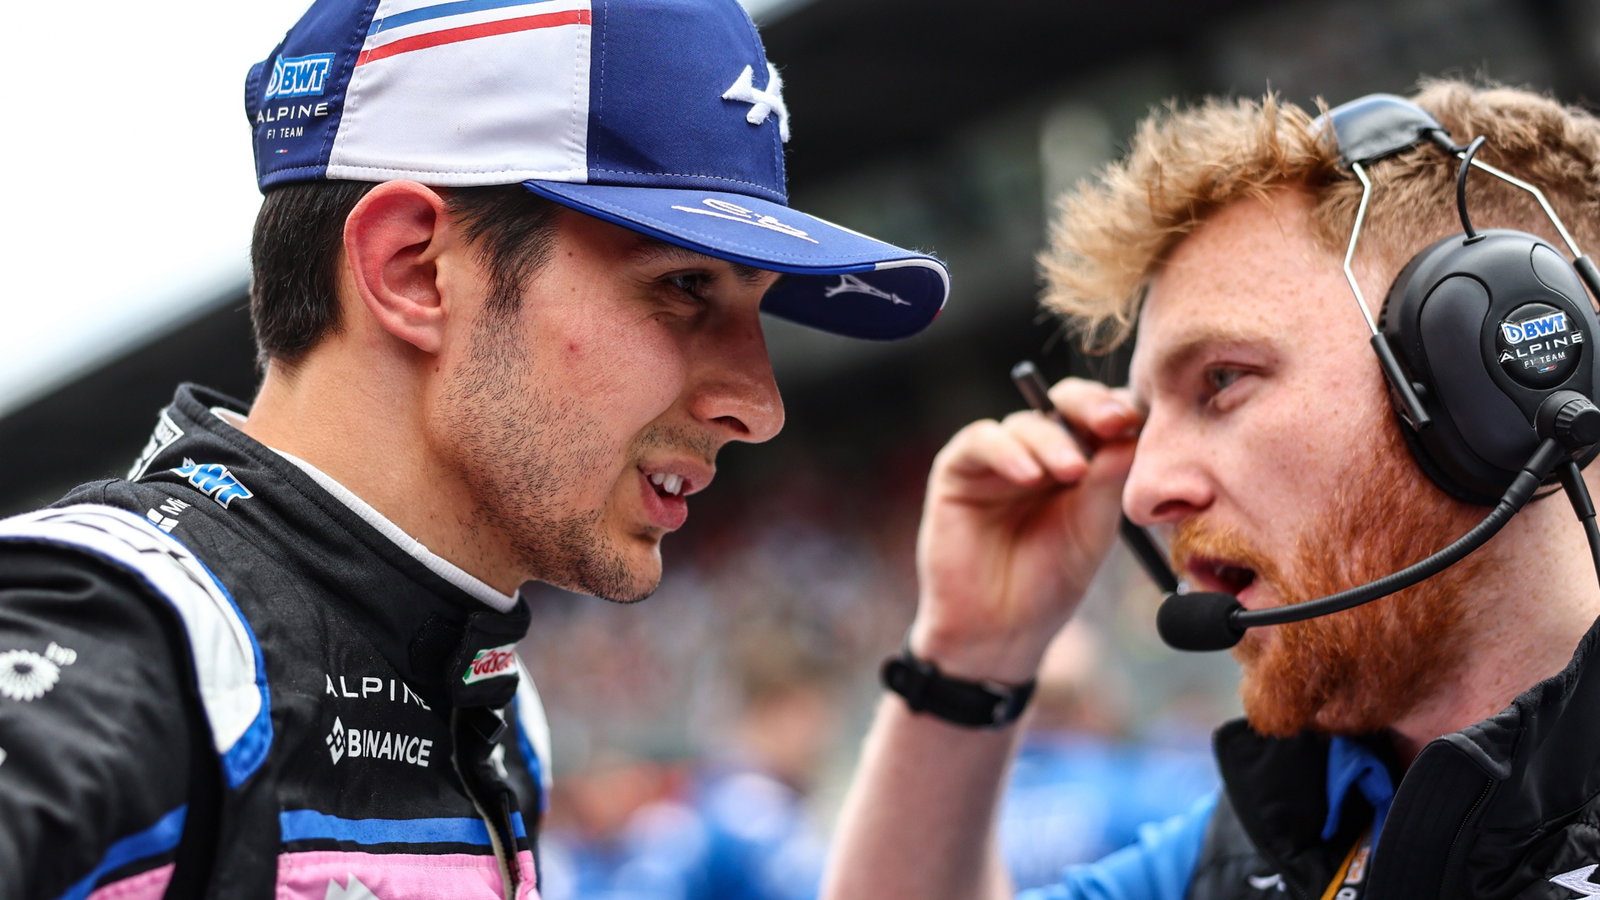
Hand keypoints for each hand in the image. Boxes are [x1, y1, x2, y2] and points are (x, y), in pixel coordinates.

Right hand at [909, 378, 1140, 681]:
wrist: (999, 629)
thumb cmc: (1049, 583)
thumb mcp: (1092, 530)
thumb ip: (1108, 481)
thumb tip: (1130, 431)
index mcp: (1078, 462)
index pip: (1099, 417)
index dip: (1119, 411)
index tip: (1138, 421)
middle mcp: (1037, 453)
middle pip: (1063, 404)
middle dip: (1089, 406)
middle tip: (1112, 421)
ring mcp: (997, 459)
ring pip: (1026, 423)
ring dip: (1052, 440)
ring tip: (1072, 471)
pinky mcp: (958, 470)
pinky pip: (981, 441)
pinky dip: (1006, 451)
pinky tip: (1028, 475)